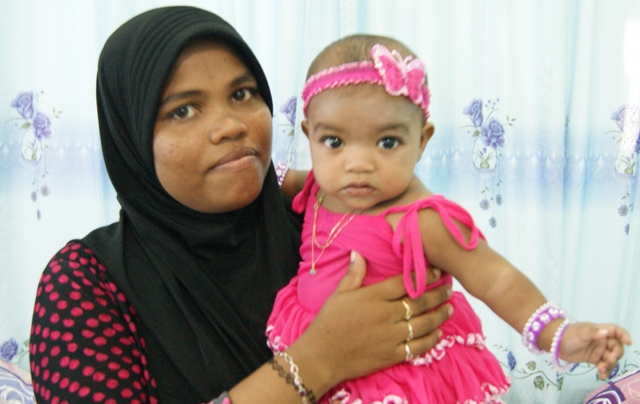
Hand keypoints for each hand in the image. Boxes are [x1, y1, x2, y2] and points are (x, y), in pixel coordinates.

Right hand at [290, 251, 451, 392]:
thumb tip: (358, 252)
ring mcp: (390, 336)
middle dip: (437, 295)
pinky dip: (430, 340)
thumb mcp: (338, 294)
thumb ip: (353, 274)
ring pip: (423, 324)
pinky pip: (417, 347)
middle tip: (449, 289)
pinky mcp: (391, 355)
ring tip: (450, 309)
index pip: (404, 283)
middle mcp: (386, 315)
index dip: (423, 276)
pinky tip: (438, 334)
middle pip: (419, 302)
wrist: (321, 356)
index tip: (437, 272)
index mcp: (373, 297)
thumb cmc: (328, 322)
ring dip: (439, 316)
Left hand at [560, 322, 631, 379]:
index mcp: (600, 331)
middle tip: (607, 361)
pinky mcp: (594, 359)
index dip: (624, 335)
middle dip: (615, 356)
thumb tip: (606, 332)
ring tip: (601, 370)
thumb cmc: (568, 334)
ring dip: (609, 365)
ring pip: (611, 359)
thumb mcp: (581, 333)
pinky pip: (603, 365)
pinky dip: (604, 371)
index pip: (616, 331)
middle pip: (616, 348)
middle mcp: (602, 340)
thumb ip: (593, 333)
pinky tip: (602, 376)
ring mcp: (598, 350)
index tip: (628, 343)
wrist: (556, 344)